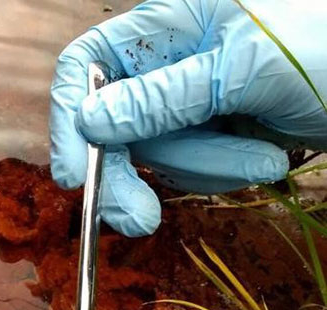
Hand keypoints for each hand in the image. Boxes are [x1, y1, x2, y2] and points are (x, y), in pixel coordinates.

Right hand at [50, 0, 326, 235]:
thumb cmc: (321, 50)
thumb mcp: (241, 70)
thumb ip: (162, 97)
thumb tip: (90, 122)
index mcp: (166, 25)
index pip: (88, 65)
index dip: (70, 117)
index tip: (73, 175)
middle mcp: (166, 65)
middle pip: (112, 128)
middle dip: (127, 177)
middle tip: (139, 221)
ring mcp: (187, 106)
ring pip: (159, 158)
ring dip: (208, 168)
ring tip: (264, 156)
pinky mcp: (209, 140)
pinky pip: (192, 172)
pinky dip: (224, 174)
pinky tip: (266, 157)